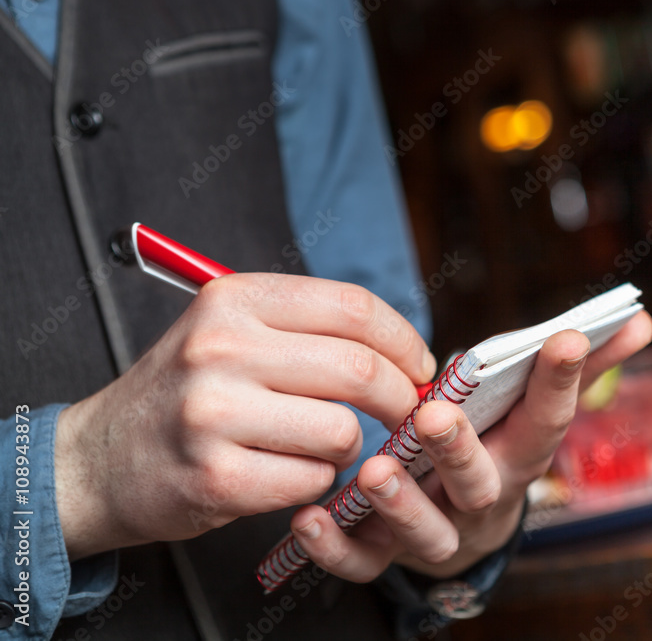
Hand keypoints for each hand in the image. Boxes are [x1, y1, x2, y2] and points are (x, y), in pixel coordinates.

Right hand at [54, 273, 435, 560]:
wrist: (101, 459)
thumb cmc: (189, 391)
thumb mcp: (232, 330)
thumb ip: (309, 329)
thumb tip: (405, 351)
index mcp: (234, 299)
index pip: (354, 309)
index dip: (404, 341)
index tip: (420, 367)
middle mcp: (221, 348)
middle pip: (360, 369)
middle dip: (401, 398)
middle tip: (406, 413)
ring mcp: (214, 414)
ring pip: (342, 431)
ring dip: (349, 448)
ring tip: (319, 446)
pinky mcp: (216, 478)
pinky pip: (312, 480)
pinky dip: (314, 482)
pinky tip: (284, 473)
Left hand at [289, 310, 651, 580]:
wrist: (465, 527)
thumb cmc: (498, 447)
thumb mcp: (536, 410)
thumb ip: (582, 369)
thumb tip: (642, 319)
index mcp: (520, 456)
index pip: (547, 419)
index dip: (561, 380)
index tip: (566, 336)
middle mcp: (481, 499)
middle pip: (477, 483)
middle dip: (458, 451)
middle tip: (433, 417)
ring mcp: (437, 533)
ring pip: (423, 530)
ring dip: (398, 503)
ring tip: (370, 472)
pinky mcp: (388, 557)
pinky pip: (363, 563)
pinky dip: (335, 549)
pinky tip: (310, 517)